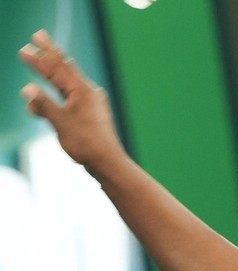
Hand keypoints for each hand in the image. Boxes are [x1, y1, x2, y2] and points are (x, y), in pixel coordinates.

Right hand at [17, 30, 126, 168]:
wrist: (107, 162)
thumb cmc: (87, 143)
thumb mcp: (60, 122)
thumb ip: (43, 104)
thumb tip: (27, 89)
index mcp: (83, 91)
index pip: (60, 66)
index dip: (45, 52)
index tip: (35, 38)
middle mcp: (87, 93)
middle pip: (62, 71)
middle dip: (46, 56)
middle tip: (35, 39)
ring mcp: (88, 104)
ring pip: (63, 85)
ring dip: (46, 77)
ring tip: (35, 64)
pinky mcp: (86, 115)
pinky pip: (65, 101)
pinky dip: (51, 100)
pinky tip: (36, 107)